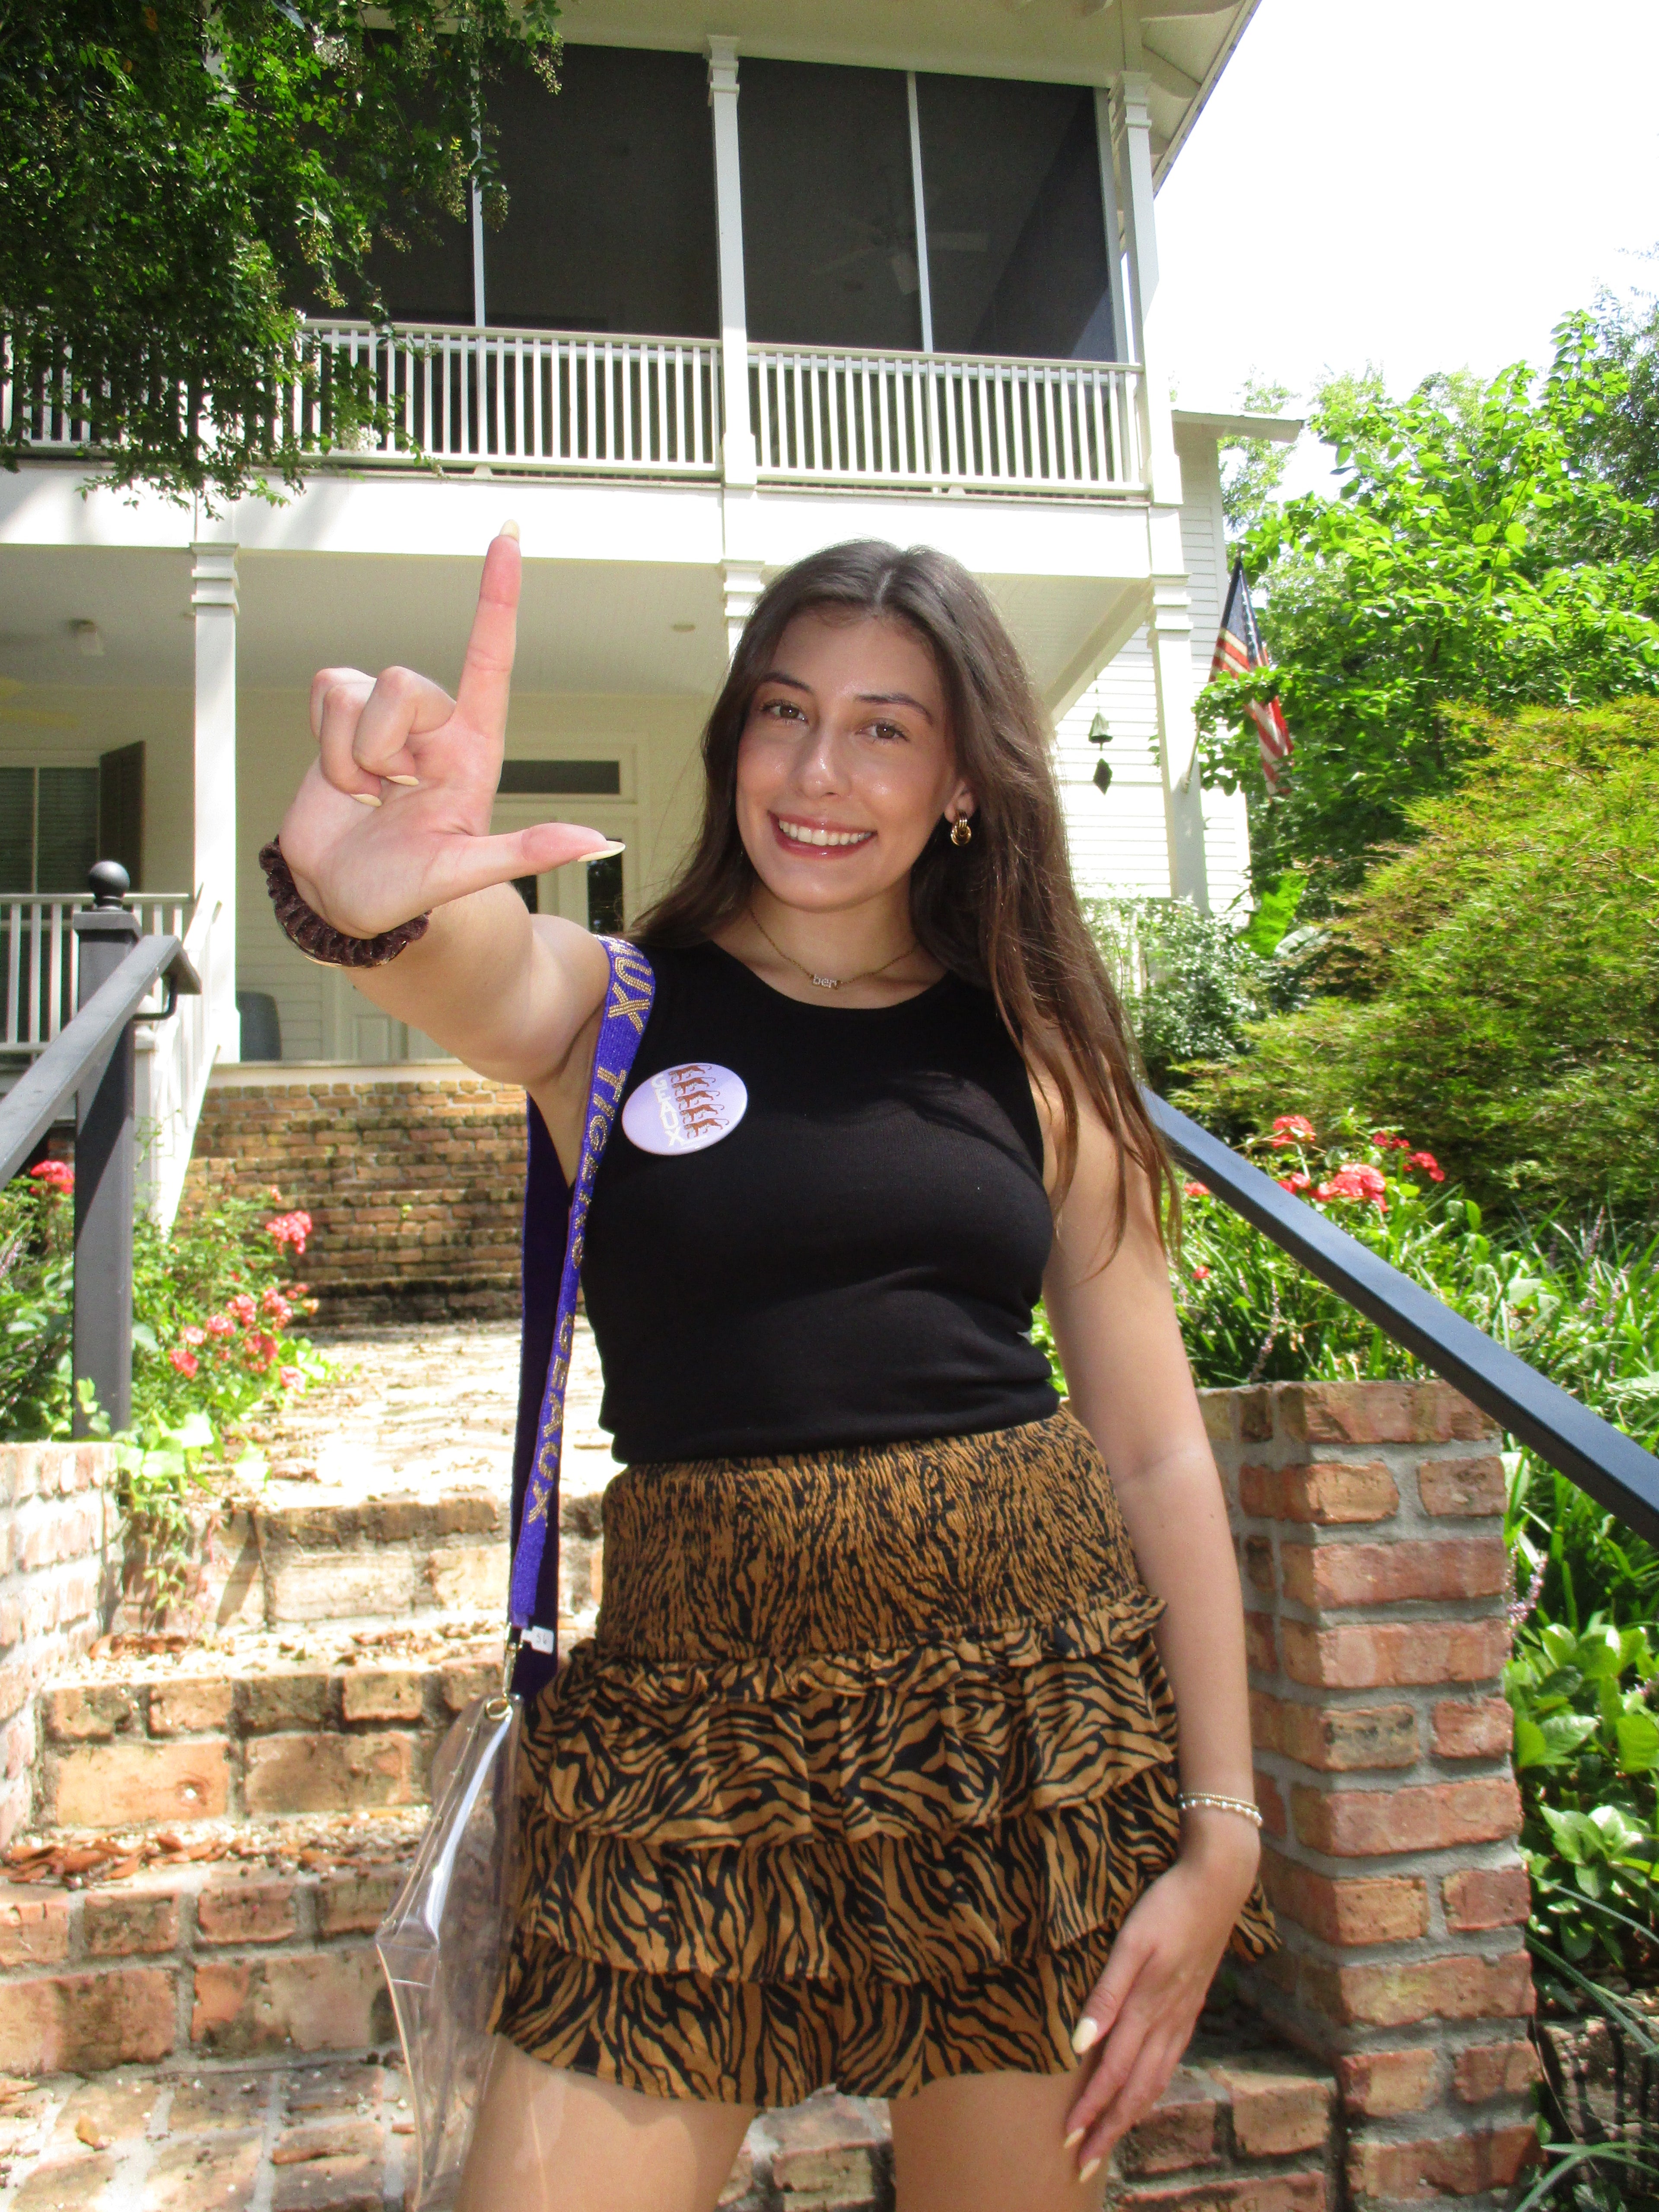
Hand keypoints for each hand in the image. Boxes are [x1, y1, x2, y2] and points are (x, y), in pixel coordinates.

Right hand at [278, 526, 612, 935]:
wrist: (342, 901)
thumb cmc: (408, 891)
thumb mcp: (466, 873)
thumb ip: (527, 852)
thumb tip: (595, 843)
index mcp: (472, 749)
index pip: (490, 660)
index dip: (497, 599)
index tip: (508, 540)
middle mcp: (433, 727)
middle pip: (403, 682)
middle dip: (383, 745)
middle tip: (389, 795)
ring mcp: (385, 722)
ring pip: (357, 689)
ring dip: (350, 753)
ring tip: (368, 796)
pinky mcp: (340, 720)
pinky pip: (326, 692)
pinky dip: (324, 742)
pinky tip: (343, 779)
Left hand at [1062, 1820, 1258, 2180]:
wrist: (1216, 1885)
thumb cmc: (1166, 1907)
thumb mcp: (1131, 1944)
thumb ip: (1105, 1995)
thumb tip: (1080, 2044)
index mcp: (1146, 2009)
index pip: (1112, 2075)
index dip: (1089, 2110)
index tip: (1067, 2140)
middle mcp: (1166, 2022)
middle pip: (1134, 2090)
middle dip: (1108, 2128)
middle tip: (1083, 2163)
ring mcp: (1182, 2016)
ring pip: (1154, 2079)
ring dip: (1130, 2113)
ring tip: (1111, 2136)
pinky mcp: (1191, 2005)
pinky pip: (1170, 2059)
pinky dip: (1153, 2086)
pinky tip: (1146, 2089)